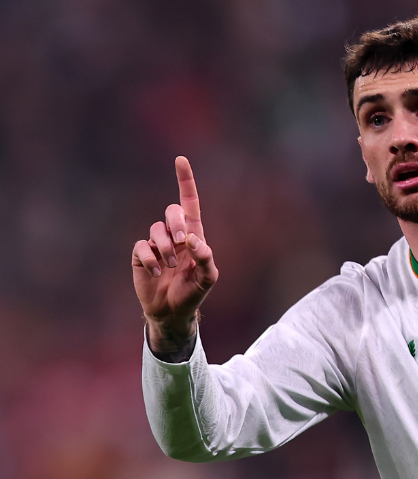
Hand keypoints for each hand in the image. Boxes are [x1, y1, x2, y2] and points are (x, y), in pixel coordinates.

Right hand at [132, 156, 218, 358]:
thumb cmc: (193, 292)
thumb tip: (192, 240)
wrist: (172, 311)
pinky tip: (157, 272)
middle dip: (176, 223)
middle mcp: (174, 235)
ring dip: (165, 248)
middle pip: (172, 211)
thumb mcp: (208, 278)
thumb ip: (206, 259)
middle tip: (182, 243)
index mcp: (193, 235)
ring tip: (169, 266)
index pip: (189, 203)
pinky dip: (151, 258)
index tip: (181, 160)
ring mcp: (156, 243)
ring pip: (156, 229)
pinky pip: (142, 246)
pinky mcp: (141, 254)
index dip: (185, 181)